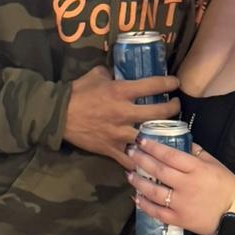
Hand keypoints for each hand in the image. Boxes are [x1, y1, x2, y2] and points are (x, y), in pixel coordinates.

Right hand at [63, 66, 179, 168]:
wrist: (58, 116)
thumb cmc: (77, 93)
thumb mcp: (96, 75)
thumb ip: (111, 74)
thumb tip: (119, 73)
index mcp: (121, 91)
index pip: (153, 85)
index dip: (169, 83)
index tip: (176, 83)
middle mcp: (125, 113)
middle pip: (159, 112)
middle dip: (172, 108)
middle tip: (175, 106)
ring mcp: (120, 133)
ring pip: (150, 137)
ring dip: (161, 135)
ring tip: (167, 133)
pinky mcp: (112, 149)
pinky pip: (130, 159)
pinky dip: (140, 161)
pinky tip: (148, 160)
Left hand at [128, 135, 234, 234]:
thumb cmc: (226, 185)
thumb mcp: (214, 163)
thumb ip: (197, 152)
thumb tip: (181, 140)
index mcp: (196, 169)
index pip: (170, 155)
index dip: (153, 147)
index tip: (141, 140)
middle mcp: (186, 185)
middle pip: (158, 170)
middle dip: (141, 160)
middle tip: (129, 152)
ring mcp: (182, 203)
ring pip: (154, 192)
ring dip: (139, 182)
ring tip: (129, 174)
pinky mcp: (180, 219)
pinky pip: (158, 212)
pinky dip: (145, 205)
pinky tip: (136, 198)